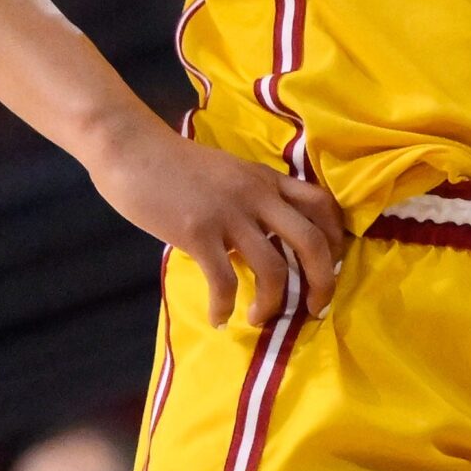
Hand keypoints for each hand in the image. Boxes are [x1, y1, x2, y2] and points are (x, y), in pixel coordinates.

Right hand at [85, 118, 348, 325]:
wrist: (134, 151)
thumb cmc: (178, 166)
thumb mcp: (231, 174)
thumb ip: (254, 199)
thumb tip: (270, 238)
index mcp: (268, 180)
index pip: (322, 205)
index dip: (336, 240)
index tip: (331, 266)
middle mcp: (258, 195)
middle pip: (312, 242)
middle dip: (323, 282)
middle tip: (316, 308)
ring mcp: (230, 214)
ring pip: (274, 269)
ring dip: (273, 303)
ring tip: (259, 319)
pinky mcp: (199, 232)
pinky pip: (223, 280)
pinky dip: (224, 306)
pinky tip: (218, 317)